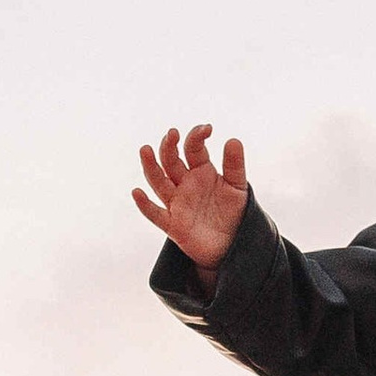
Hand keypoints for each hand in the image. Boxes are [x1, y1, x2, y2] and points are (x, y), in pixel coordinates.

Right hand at [132, 124, 249, 271]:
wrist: (233, 246)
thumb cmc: (234, 214)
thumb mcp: (238, 188)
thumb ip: (234, 166)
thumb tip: (234, 140)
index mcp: (200, 170)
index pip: (192, 147)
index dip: (196, 136)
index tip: (207, 130)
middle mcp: (185, 183)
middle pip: (170, 160)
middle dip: (169, 146)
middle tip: (173, 134)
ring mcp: (177, 202)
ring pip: (158, 181)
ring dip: (150, 166)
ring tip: (146, 150)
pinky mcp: (173, 224)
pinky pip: (155, 213)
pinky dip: (145, 204)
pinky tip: (137, 192)